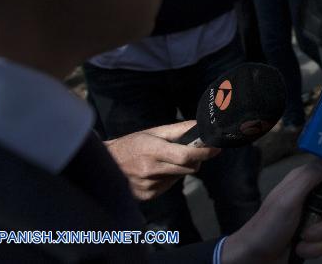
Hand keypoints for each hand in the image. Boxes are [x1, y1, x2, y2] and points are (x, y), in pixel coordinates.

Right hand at [104, 120, 219, 200]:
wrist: (105, 164)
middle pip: (188, 168)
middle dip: (195, 160)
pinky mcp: (147, 196)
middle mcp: (151, 170)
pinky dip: (169, 178)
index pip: (186, 155)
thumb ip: (179, 130)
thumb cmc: (132, 144)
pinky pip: (169, 186)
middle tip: (191, 151)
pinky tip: (157, 171)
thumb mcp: (154, 132)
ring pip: (180, 178)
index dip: (204, 152)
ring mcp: (149, 185)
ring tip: (165, 161)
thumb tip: (201, 126)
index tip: (216, 148)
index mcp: (153, 151)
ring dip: (180, 169)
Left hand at [221, 158, 321, 262]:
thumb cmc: (266, 227)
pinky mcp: (313, 234)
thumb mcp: (289, 198)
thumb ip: (310, 177)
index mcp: (305, 180)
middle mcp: (310, 196)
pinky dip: (314, 247)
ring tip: (302, 237)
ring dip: (319, 235)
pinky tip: (300, 246)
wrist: (256, 258)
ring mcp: (312, 216)